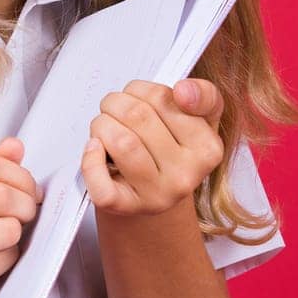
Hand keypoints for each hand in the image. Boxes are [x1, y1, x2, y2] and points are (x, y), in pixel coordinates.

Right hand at [0, 136, 43, 297]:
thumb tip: (15, 146)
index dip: (20, 175)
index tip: (29, 190)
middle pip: (1, 195)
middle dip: (26, 204)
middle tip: (27, 214)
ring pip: (7, 228)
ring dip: (16, 234)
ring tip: (5, 239)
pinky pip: (3, 258)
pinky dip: (8, 258)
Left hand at [81, 78, 224, 216]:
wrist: (151, 195)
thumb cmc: (169, 149)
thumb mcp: (197, 119)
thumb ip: (203, 95)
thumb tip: (184, 91)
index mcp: (208, 148)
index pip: (163, 98)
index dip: (141, 89)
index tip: (138, 94)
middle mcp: (186, 174)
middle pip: (136, 115)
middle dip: (115, 103)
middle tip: (113, 108)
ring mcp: (156, 194)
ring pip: (120, 141)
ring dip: (101, 125)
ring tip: (105, 128)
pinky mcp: (126, 207)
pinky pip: (101, 183)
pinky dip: (90, 160)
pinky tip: (95, 149)